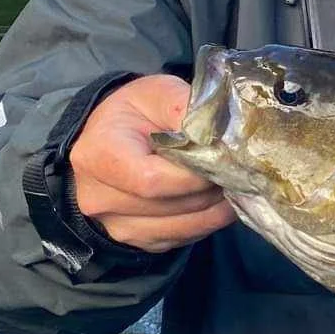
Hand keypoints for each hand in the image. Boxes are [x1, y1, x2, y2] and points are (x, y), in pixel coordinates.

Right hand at [68, 75, 234, 252]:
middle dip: (211, 189)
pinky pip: (182, 237)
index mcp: (98, 155)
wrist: (111, 136)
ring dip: (216, 208)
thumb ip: (185, 109)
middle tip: (236, 170)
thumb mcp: (158, 94)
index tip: (222, 158)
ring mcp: (114, 224)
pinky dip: (207, 221)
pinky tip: (217, 199)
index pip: (152, 180)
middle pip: (170, 205)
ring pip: (181, 227)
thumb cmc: (136, 112)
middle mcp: (98, 197)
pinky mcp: (135, 239)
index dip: (194, 175)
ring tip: (231, 183)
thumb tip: (218, 137)